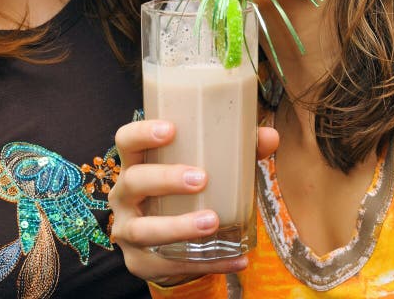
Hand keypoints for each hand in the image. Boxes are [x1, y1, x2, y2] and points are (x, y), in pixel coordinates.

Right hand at [108, 120, 277, 285]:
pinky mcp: (140, 262)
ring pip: (144, 229)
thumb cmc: (183, 192)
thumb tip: (270, 136)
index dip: (142, 133)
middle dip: (165, 178)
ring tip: (213, 221)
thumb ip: (234, 151)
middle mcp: (123, 195)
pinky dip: (207, 262)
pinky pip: (170, 264)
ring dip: (179, 226)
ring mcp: (127, 230)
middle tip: (200, 178)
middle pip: (134, 181)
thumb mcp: (200, 167)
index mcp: (136, 163)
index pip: (126, 141)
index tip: (171, 129)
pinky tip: (236, 258)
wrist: (165, 242)